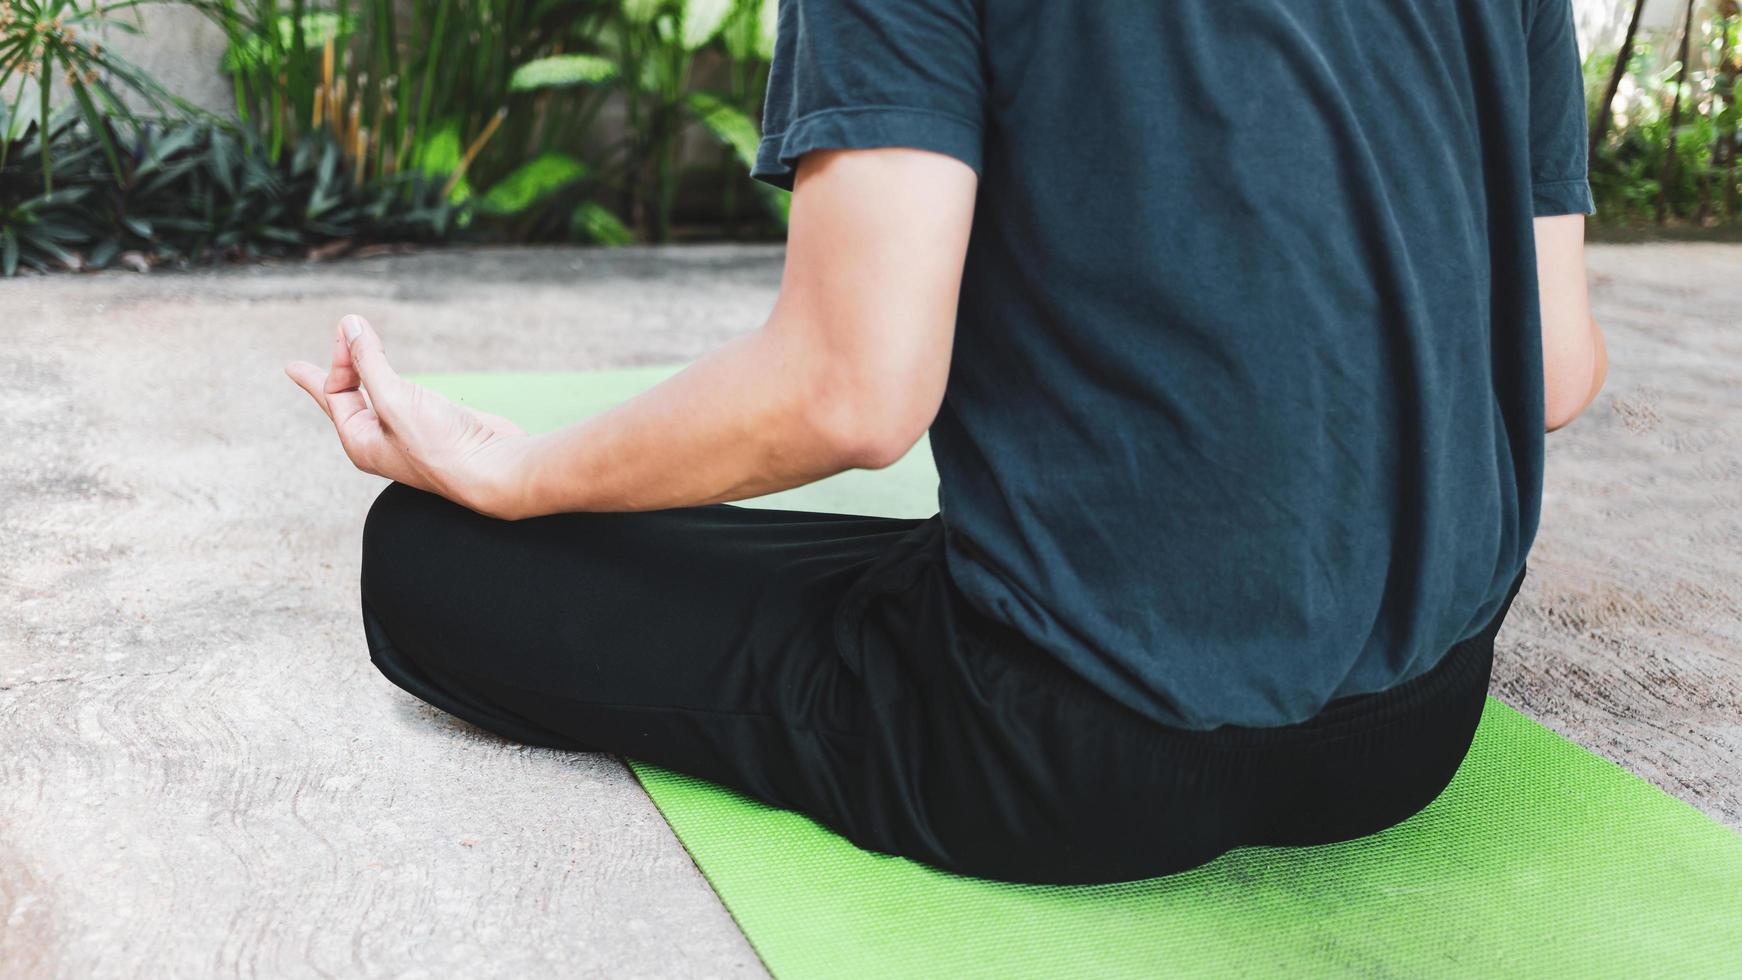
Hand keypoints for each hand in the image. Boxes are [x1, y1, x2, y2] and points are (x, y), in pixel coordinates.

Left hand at [286, 314, 533, 517]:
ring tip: (355, 359)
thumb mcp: (394, 398)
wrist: (493, 469)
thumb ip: (369, 361)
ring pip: (379, 396)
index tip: (350, 328)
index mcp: (361, 442)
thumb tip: (349, 325)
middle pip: (349, 398)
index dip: (339, 358)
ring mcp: (411, 435)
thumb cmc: (441, 445)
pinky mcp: (439, 425)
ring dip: (369, 373)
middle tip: (317, 351)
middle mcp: (381, 441)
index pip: (335, 394)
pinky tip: (400, 381)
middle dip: (340, 368)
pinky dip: (400, 381)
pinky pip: (408, 397)